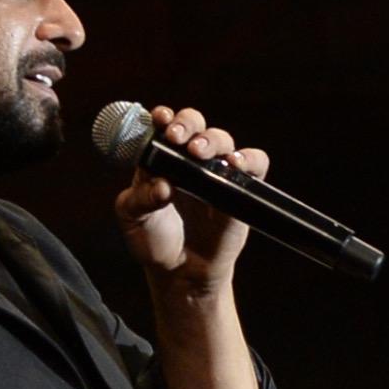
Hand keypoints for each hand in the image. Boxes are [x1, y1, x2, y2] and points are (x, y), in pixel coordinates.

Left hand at [117, 104, 267, 286]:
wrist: (182, 272)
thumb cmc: (154, 241)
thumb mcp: (134, 220)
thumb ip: (140, 200)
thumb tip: (162, 185)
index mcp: (159, 158)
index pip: (162, 126)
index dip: (162, 117)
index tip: (159, 118)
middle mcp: (188, 159)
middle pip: (194, 123)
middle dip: (186, 123)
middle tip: (176, 136)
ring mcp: (216, 172)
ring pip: (222, 139)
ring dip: (211, 139)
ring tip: (198, 153)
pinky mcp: (240, 189)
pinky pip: (254, 164)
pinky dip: (248, 159)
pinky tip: (234, 165)